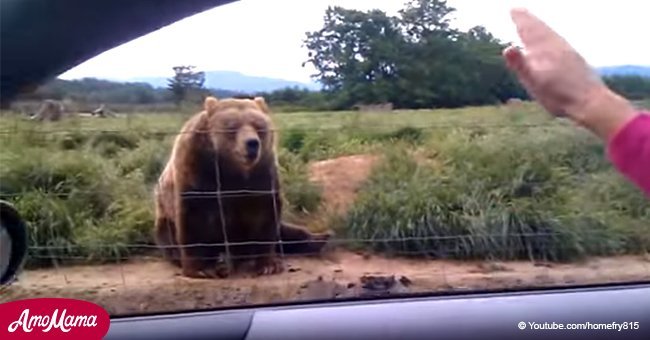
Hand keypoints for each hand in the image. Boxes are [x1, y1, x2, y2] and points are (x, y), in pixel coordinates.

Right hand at [504, 8, 636, 139]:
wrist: (590, 102)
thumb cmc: (559, 95)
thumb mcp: (534, 82)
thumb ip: (521, 64)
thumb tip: (507, 47)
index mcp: (545, 51)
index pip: (530, 31)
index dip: (521, 20)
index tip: (513, 9)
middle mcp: (556, 47)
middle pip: (541, 29)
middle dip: (529, 20)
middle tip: (519, 11)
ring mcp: (567, 53)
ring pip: (551, 35)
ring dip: (540, 28)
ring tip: (534, 24)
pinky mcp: (575, 61)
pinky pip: (559, 43)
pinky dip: (551, 38)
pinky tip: (553, 45)